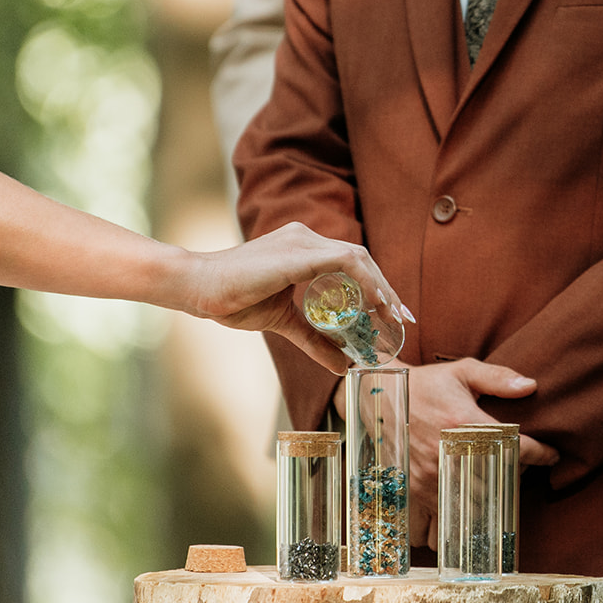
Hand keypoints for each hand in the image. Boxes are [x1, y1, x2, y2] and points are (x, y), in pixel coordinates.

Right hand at [186, 222, 412, 371]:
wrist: (199, 288)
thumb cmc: (234, 300)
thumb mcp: (285, 323)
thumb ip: (315, 340)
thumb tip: (341, 365)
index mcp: (302, 247)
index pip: (351, 261)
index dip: (376, 286)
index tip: (393, 313)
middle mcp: (305, 237)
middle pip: (361, 258)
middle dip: (386, 288)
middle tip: (403, 318)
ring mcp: (302, 241)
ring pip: (358, 257)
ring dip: (380, 287)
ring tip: (392, 315)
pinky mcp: (297, 254)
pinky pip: (345, 262)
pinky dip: (365, 283)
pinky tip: (374, 305)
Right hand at [335, 358, 559, 542]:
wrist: (377, 396)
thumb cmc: (424, 383)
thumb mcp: (461, 371)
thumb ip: (498, 377)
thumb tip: (532, 385)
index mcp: (464, 421)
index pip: (516, 445)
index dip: (540, 453)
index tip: (551, 454)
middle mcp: (448, 453)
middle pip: (499, 481)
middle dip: (515, 477)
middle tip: (517, 468)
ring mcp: (430, 476)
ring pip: (473, 507)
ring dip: (488, 503)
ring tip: (491, 489)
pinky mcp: (414, 490)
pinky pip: (439, 519)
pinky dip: (453, 523)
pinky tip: (461, 512)